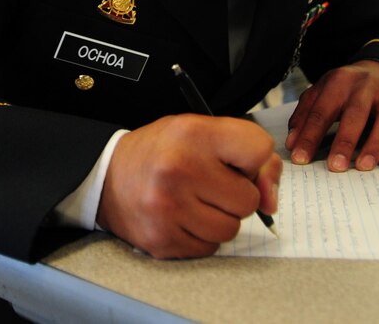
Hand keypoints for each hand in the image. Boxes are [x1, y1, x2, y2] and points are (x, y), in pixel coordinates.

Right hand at [96, 114, 281, 258]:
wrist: (107, 177)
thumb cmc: (161, 152)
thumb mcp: (200, 131)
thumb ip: (246, 152)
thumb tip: (271, 200)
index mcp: (192, 134)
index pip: (258, 148)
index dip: (254, 159)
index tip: (237, 161)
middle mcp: (179, 169)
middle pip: (249, 199)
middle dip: (236, 194)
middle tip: (210, 183)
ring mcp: (169, 209)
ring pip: (231, 229)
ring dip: (220, 218)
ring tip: (195, 200)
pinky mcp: (163, 240)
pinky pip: (210, 248)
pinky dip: (202, 236)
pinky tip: (183, 217)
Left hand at [285, 60, 378, 171]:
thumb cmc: (344, 90)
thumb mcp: (321, 94)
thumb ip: (305, 116)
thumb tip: (292, 144)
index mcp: (338, 80)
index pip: (321, 110)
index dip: (309, 135)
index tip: (300, 159)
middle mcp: (365, 83)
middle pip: (355, 113)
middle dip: (344, 141)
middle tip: (335, 167)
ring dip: (375, 144)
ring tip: (363, 167)